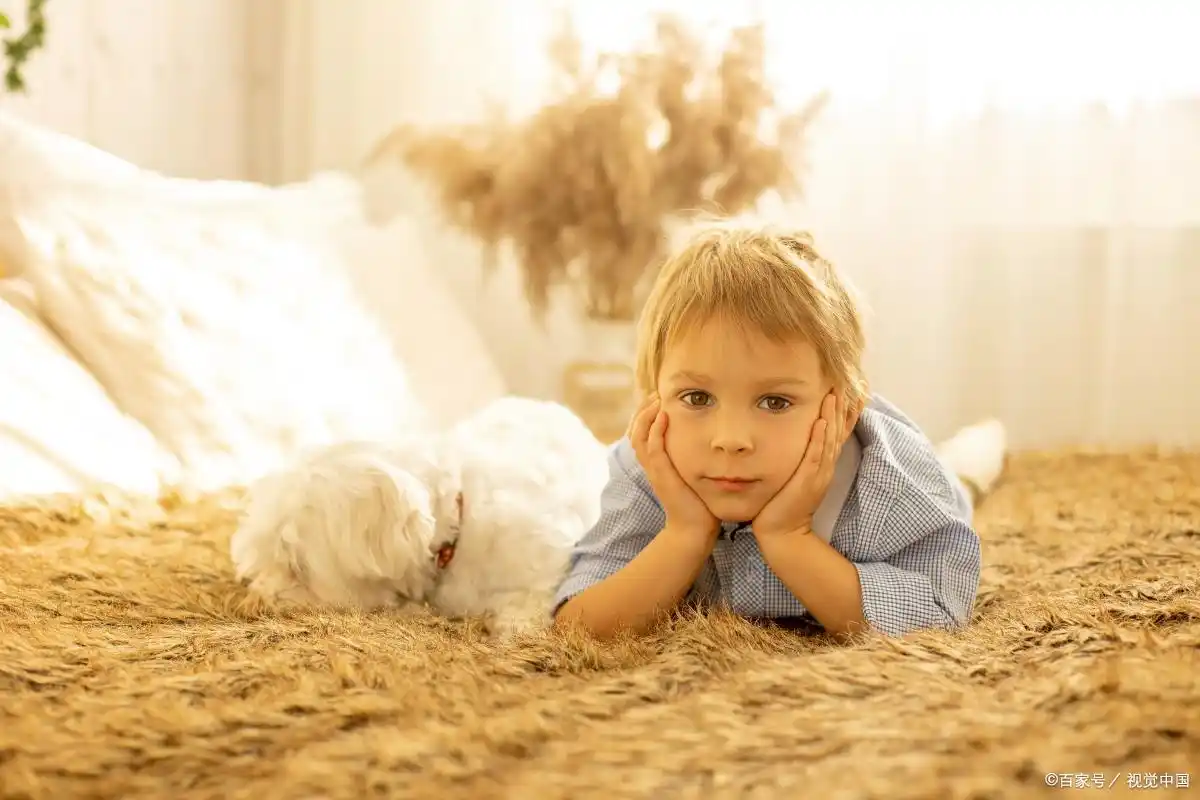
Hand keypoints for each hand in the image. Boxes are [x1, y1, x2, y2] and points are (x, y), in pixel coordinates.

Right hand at [627, 394, 718, 537]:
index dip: (645, 416)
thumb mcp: (692, 475)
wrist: (694, 529)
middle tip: (654, 394)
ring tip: (656, 400)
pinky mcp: (662, 476)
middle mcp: (651, 466)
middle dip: (643, 410)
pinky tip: (663, 417)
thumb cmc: (698, 504)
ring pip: (639, 437)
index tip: (656, 399)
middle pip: (635, 432)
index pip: (641, 434)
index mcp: (656, 465)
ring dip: (646, 416)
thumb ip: (692, 459)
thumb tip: (708, 443)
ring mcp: (655, 471)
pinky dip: (655, 431)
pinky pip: (653, 449)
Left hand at [753, 390, 861, 540]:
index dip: (847, 412)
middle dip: (844, 407)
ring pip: (830, 440)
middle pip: (839, 432)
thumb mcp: (797, 477)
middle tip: (850, 383)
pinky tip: (822, 422)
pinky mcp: (807, 481)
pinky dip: (820, 438)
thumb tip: (800, 443)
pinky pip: (816, 455)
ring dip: (833, 416)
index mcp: (824, 465)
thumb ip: (802, 460)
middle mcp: (826, 467)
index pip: (839, 433)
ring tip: (836, 394)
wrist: (783, 533)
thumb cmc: (784, 505)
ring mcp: (818, 474)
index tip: (853, 390)